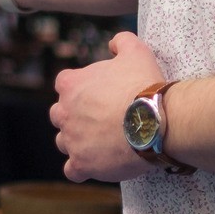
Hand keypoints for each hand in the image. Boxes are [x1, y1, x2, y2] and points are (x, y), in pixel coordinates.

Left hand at [50, 31, 166, 182]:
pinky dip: (80, 168)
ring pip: (64, 142)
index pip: (64, 84)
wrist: (155, 121)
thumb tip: (115, 43)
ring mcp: (71, 140)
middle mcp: (64, 112)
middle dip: (75, 116)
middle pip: (59, 114)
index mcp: (71, 85)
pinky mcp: (82, 164)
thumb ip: (122, 42)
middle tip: (101, 119)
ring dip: (77, 141)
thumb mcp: (136, 51)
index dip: (80, 89)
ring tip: (101, 142)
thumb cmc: (144, 85)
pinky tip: (95, 164)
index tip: (98, 94)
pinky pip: (72, 170)